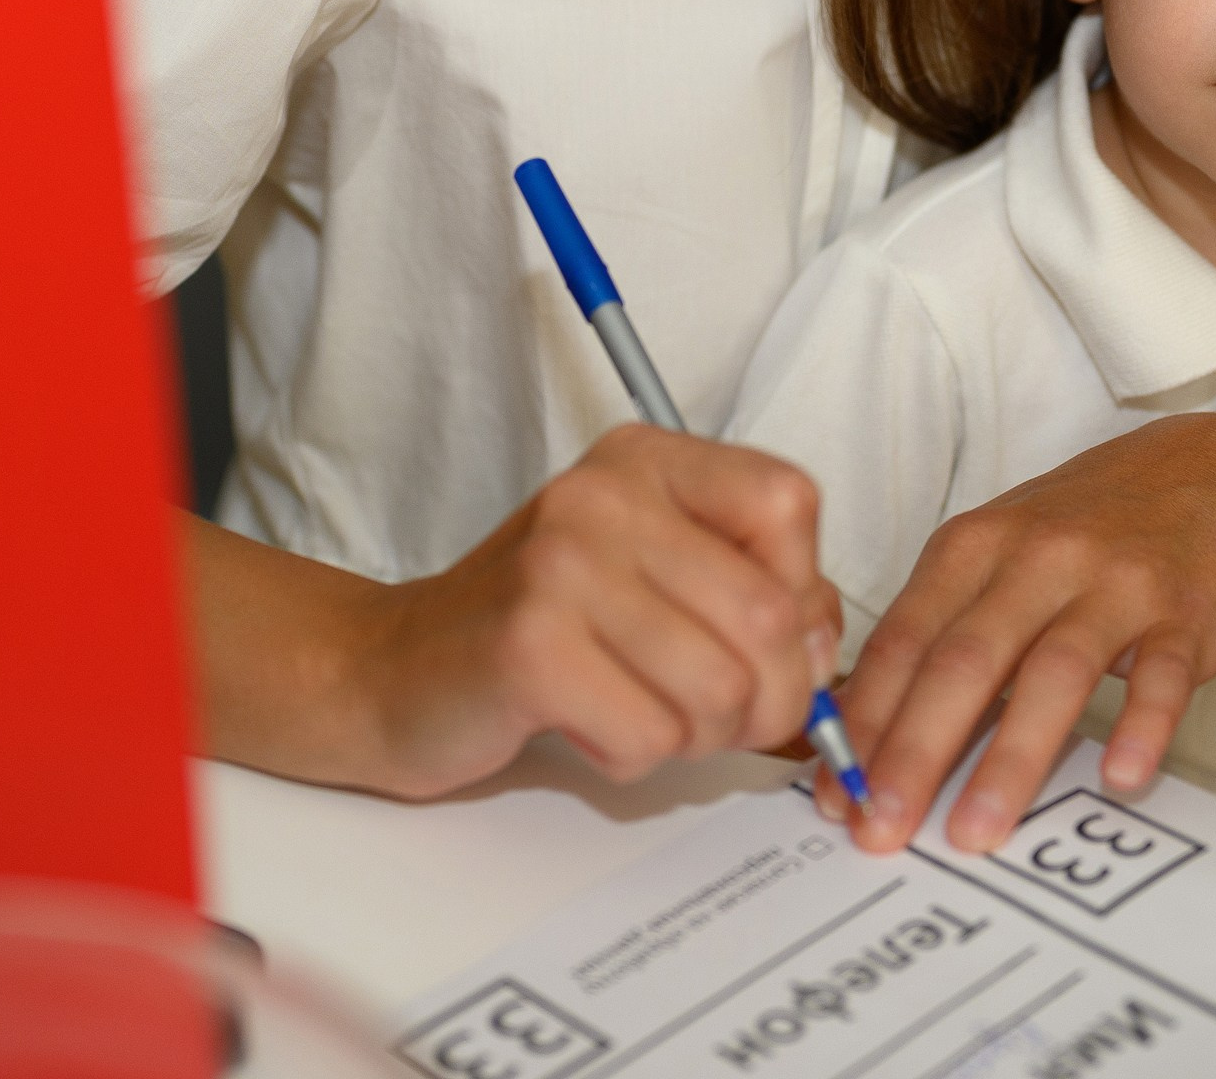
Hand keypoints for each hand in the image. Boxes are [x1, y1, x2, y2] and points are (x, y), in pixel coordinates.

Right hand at [354, 426, 841, 795]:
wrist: (395, 668)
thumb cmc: (542, 628)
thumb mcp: (653, 572)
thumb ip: (749, 588)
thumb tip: (820, 650)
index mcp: (645, 460)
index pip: (788, 503)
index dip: (800, 592)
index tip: (761, 634)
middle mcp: (603, 494)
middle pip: (768, 616)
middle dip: (765, 698)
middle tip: (715, 714)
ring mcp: (561, 564)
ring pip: (720, 688)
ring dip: (696, 735)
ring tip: (641, 711)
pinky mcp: (529, 647)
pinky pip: (650, 735)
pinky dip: (633, 756)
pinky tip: (585, 724)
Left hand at [823, 413, 1215, 851]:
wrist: (1208, 472)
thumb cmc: (1080, 529)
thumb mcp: (994, 555)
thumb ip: (938, 630)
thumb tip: (867, 730)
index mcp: (971, 548)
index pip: (903, 641)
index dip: (865, 721)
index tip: (835, 794)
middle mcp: (1035, 558)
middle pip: (963, 661)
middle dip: (915, 751)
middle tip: (883, 829)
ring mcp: (1113, 583)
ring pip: (1051, 672)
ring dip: (1009, 759)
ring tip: (976, 832)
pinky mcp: (1184, 610)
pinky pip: (1163, 674)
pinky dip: (1141, 725)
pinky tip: (1118, 779)